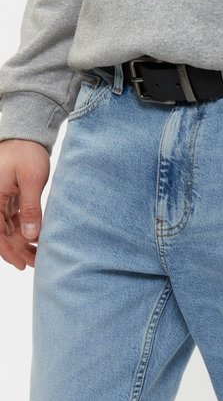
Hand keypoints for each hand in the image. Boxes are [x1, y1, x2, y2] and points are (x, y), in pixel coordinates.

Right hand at [0, 139, 49, 269]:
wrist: (27, 135)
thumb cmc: (27, 152)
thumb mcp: (32, 180)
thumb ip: (31, 208)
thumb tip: (30, 235)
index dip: (7, 251)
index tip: (20, 264)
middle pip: (2, 234)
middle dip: (17, 251)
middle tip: (36, 264)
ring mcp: (0, 201)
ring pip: (8, 230)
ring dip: (22, 244)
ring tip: (39, 257)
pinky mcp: (9, 199)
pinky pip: (14, 221)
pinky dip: (25, 232)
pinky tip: (38, 241)